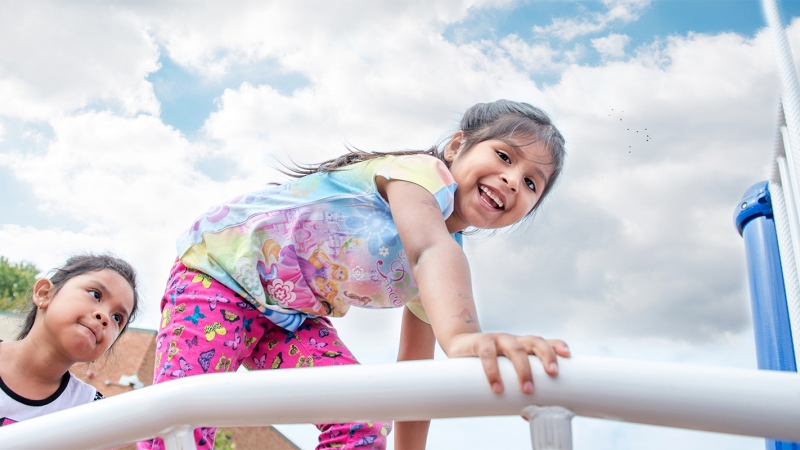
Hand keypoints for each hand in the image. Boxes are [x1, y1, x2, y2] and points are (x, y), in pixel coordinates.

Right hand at [446, 333, 569, 393]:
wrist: (460, 344)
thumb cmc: (488, 361)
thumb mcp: (504, 370)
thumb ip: (515, 388)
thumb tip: (527, 415)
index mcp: (524, 346)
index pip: (544, 342)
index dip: (557, 346)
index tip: (568, 356)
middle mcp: (514, 340)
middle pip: (535, 342)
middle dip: (546, 356)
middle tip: (553, 374)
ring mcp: (498, 339)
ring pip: (516, 349)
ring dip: (523, 369)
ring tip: (527, 389)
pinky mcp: (481, 342)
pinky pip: (488, 354)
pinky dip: (493, 371)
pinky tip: (497, 386)